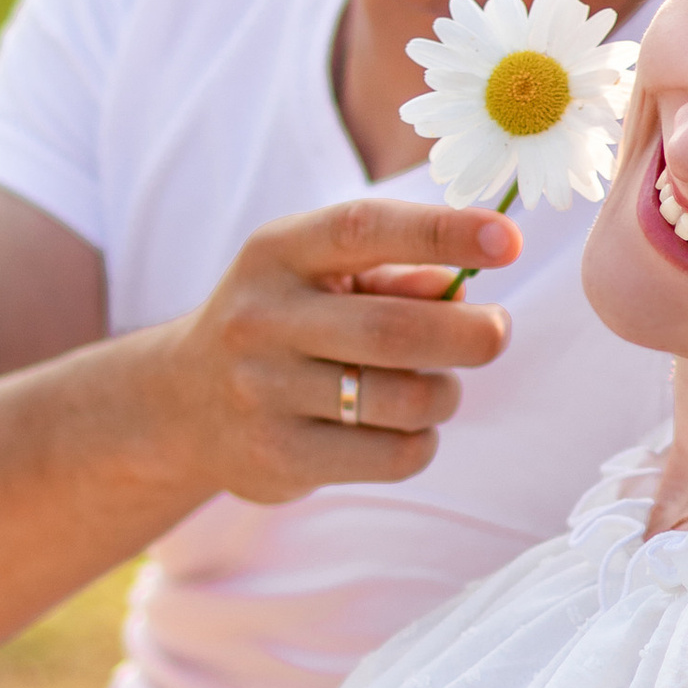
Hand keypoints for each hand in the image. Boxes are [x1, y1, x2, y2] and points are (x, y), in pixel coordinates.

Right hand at [159, 196, 521, 502]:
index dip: (441, 231)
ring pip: (405, 400)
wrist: (180, 403)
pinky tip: (404, 428)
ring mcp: (265, 394)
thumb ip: (393, 274)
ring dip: (446, 393)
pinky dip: (421, 441)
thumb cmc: (282, 323)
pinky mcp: (280, 459)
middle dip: (471, 335)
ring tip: (437, 385)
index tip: (507, 239)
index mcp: (277, 252)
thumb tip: (462, 291)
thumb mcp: (319, 276)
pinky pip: (393, 455)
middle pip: (397, 330)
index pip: (363, 229)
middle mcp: (262, 318)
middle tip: (496, 333)